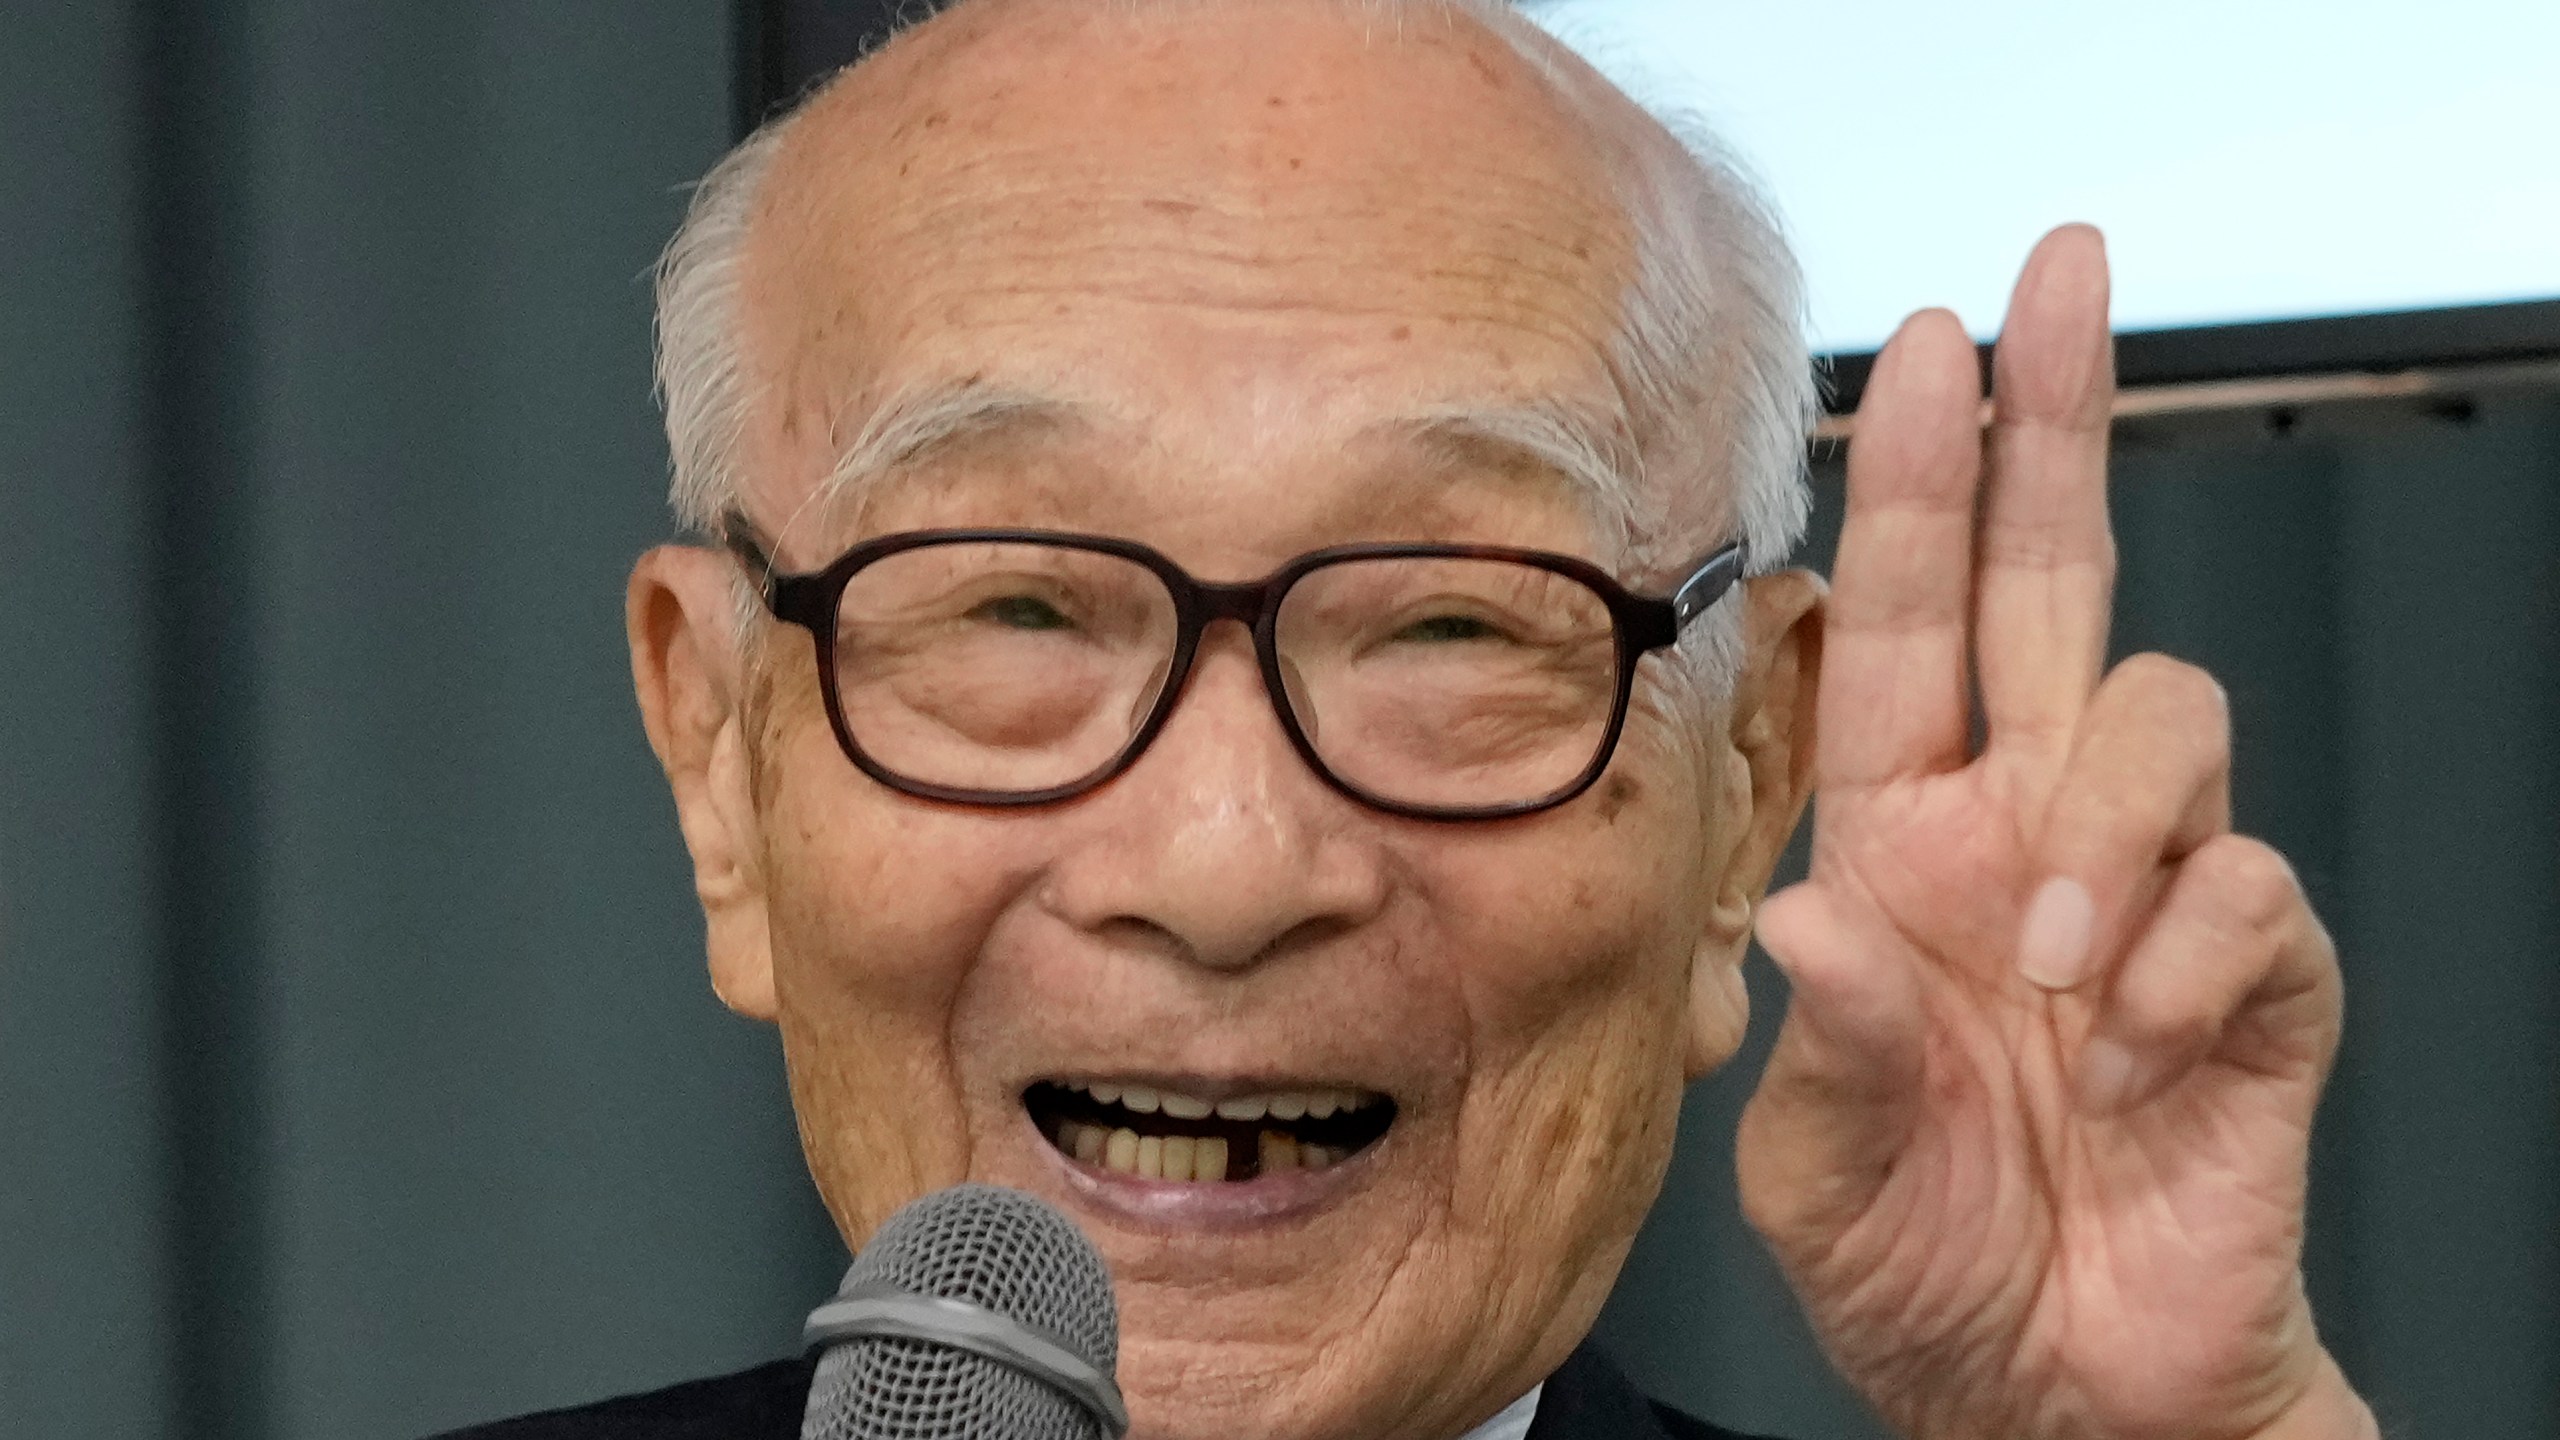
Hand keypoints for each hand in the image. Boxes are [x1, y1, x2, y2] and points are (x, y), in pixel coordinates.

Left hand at [1736, 227, 2376, 1439]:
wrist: (2061, 1400)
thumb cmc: (1929, 1272)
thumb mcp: (1819, 1175)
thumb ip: (1833, 1048)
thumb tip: (1817, 918)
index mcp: (1901, 855)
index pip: (1907, 629)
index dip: (1920, 486)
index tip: (1929, 342)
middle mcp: (2023, 842)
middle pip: (2058, 584)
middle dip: (2053, 426)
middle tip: (2056, 285)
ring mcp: (2144, 898)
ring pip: (2168, 717)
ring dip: (2104, 825)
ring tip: (2050, 967)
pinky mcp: (2254, 980)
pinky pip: (2246, 895)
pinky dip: (2179, 970)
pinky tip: (2128, 1059)